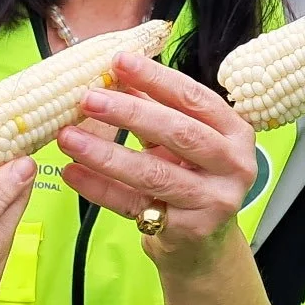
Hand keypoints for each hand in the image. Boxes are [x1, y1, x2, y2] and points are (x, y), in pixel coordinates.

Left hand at [56, 52, 258, 274]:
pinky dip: (100, 189)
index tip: (119, 61)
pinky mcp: (188, 230)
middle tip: (88, 99)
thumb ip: (157, 108)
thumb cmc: (192, 179)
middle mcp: (233, 166)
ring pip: (153, 174)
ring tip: (68, 138)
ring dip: (105, 154)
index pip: (195, 98)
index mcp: (236, 133)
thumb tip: (116, 74)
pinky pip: (134, 206)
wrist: (204, 244)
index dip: (157, 78)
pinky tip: (73, 172)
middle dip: (129, 113)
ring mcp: (213, 201)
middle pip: (179, 134)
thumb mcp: (182, 141)